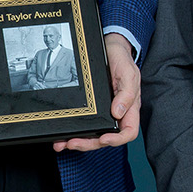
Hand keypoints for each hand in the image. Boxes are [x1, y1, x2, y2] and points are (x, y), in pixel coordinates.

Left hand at [54, 34, 139, 151]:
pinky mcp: (92, 108)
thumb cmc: (122, 60)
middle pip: (106, 138)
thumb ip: (127, 93)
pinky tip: (63, 136)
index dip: (117, 139)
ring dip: (78, 142)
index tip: (103, 138)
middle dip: (89, 143)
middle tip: (74, 142)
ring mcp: (104, 112)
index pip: (128, 131)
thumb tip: (118, 112)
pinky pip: (84, 124)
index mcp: (129, 108)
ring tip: (63, 143)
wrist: (110, 48)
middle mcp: (116, 113)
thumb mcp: (129, 73)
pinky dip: (73, 132)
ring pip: (93, 135)